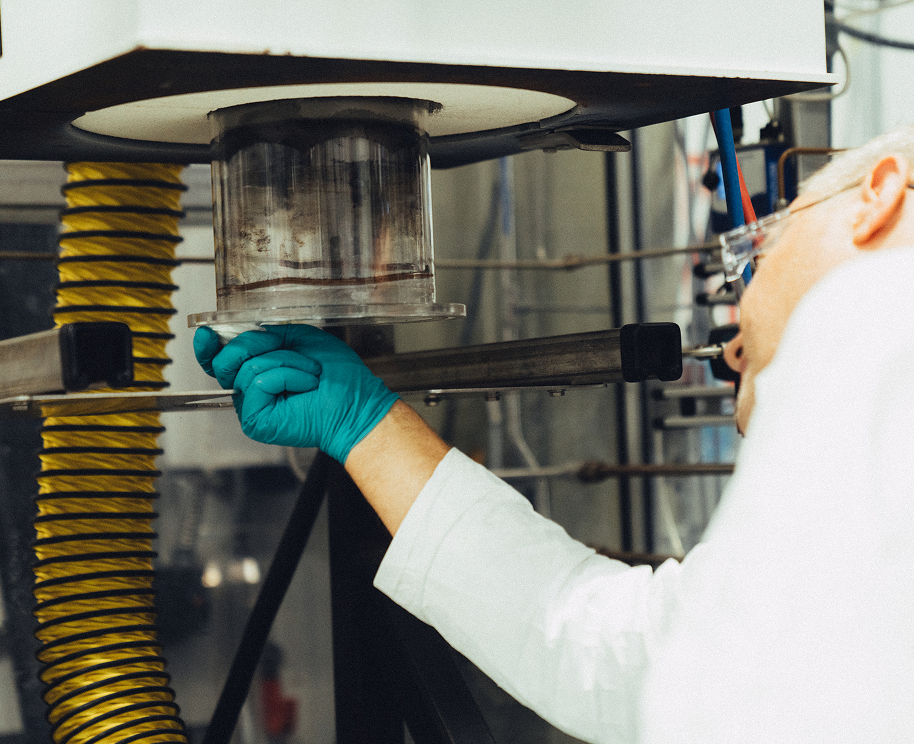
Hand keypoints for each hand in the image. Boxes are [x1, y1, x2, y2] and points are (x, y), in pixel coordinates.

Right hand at [193, 324, 398, 462]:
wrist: (356, 403)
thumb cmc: (337, 375)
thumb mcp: (299, 338)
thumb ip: (267, 333)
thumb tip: (237, 332)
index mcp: (256, 372)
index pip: (219, 360)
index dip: (208, 348)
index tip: (208, 333)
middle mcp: (249, 391)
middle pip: (224, 361)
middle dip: (255, 343)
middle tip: (284, 347)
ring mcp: (251, 407)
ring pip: (247, 368)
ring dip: (287, 361)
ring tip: (310, 373)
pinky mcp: (256, 421)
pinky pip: (259, 382)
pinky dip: (289, 375)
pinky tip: (307, 385)